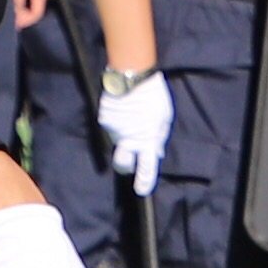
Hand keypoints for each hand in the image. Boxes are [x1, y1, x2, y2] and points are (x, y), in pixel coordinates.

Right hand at [94, 70, 171, 188]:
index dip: (143, 181)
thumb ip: (158, 137)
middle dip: (124, 166)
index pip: (146, 167)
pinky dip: (116, 122)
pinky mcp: (103, 120)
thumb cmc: (154, 96)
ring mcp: (113, 131)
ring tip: (130, 120)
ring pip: (116, 143)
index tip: (141, 191)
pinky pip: (110, 127)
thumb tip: (156, 152)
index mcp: (147, 139)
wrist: (132, 76)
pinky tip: (122, 109)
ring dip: (123, 138)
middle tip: (128, 162)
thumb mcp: (164, 118)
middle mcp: (128, 139)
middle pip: (121, 164)